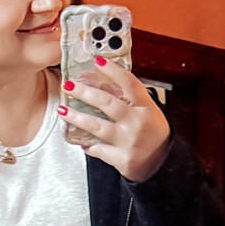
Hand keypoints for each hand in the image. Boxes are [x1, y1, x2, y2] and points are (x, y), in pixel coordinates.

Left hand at [60, 61, 169, 181]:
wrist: (161, 164)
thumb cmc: (153, 134)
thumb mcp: (150, 112)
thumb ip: (132, 99)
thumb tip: (106, 80)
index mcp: (146, 108)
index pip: (129, 84)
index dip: (113, 71)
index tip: (97, 61)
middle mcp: (137, 123)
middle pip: (107, 103)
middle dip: (84, 92)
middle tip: (69, 85)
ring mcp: (129, 142)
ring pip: (97, 127)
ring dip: (76, 117)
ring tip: (63, 110)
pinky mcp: (122, 159)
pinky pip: (98, 150)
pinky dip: (87, 145)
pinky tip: (78, 139)